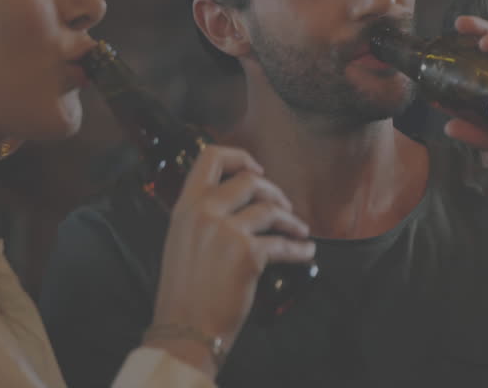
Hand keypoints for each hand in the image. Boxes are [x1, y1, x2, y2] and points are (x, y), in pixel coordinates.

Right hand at [148, 144, 314, 376]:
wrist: (183, 329)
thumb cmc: (183, 293)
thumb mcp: (181, 242)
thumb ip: (201, 218)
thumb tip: (233, 206)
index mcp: (185, 207)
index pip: (210, 158)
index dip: (240, 157)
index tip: (256, 170)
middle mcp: (205, 212)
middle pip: (250, 181)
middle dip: (274, 192)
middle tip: (284, 207)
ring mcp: (227, 231)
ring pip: (271, 209)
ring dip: (291, 220)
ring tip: (299, 231)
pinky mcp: (248, 254)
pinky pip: (283, 244)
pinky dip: (299, 249)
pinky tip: (306, 253)